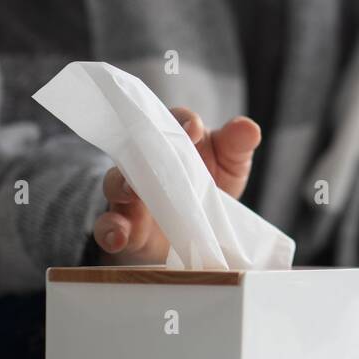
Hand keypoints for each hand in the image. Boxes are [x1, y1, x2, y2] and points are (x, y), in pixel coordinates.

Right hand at [93, 108, 261, 265]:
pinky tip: (117, 237)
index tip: (194, 130)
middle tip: (150, 159)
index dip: (184, 122)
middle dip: (141, 152)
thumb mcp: (231, 164)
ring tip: (129, 194)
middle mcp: (147, 161)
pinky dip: (110, 231)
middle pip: (135, 149)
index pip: (175, 120)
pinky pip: (108, 225)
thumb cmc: (212, 184)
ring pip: (115, 184)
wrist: (197, 231)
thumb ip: (238, 146)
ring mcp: (132, 194)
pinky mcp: (125, 225)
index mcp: (176, 139)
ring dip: (120, 187)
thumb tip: (249, 128)